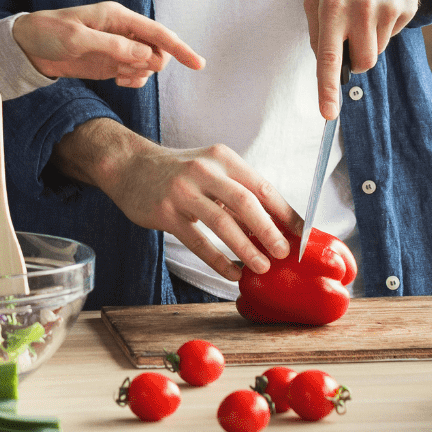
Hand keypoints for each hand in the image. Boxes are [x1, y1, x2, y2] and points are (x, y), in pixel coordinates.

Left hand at [12, 1, 203, 87]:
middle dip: (151, 64)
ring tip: (117, 75)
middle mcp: (123, 30)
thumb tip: (146, 55)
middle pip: (158, 50)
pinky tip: (118, 80)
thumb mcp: (77, 39)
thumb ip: (112, 47)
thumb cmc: (48, 33)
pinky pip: (135, 73)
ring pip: (148, 64)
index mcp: (117, 17)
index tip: (198, 64)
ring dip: (140, 74)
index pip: (157, 32)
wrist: (27, 47)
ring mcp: (118, 47)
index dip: (179, 48)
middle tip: (125, 71)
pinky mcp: (111, 62)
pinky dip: (133, 80)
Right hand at [50, 119, 296, 279]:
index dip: (285, 212)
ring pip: (222, 222)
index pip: (262, 186)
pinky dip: (218, 260)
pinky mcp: (165, 212)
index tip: (302, 235)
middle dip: (269, 230)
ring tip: (262, 267)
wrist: (129, 166)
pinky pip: (197, 241)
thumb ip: (237, 193)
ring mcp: (183, 190)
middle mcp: (204, 169)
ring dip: (246, 248)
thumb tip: (274, 227)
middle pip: (245, 202)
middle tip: (284, 253)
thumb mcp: (211, 170)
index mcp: (223, 158)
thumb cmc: (179, 172)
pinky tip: (232, 273)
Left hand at [305, 0, 429, 118]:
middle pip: (363, 63)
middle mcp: (360, 9)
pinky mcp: (406, 8)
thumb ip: (317, 28)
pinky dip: (386, 25)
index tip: (328, 114)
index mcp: (331, 6)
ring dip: (371, 39)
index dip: (327, 89)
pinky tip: (382, 0)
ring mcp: (386, 9)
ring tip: (367, 8)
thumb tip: (325, 62)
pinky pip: (394, 34)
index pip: (329, 57)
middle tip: (352, 34)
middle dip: (358, 59)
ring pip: (378, 51)